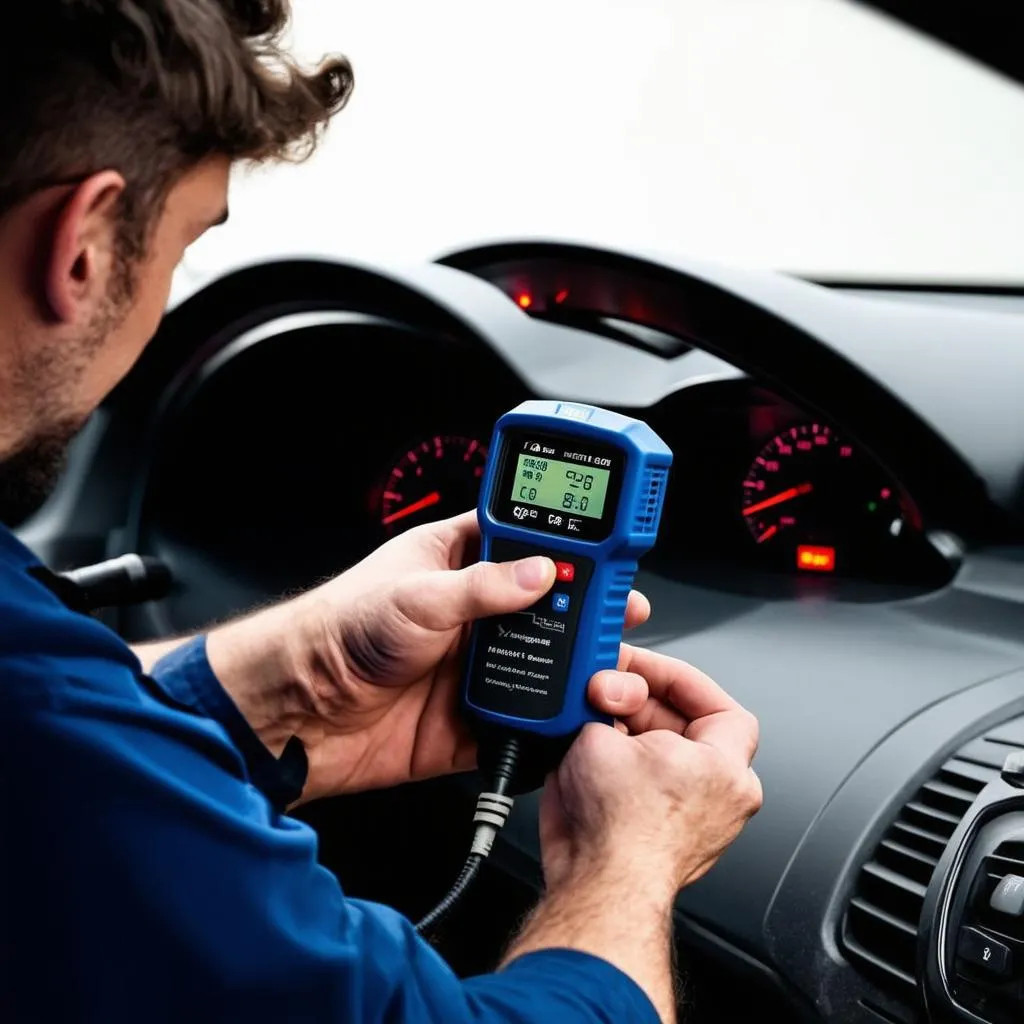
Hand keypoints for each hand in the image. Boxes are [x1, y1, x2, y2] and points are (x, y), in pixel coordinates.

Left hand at [209, 512, 650, 801]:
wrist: (299, 711)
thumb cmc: (338, 631)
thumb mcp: (416, 596)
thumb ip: (483, 587)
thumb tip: (540, 574)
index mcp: (456, 562)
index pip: (522, 539)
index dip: (564, 543)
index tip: (606, 549)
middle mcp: (470, 612)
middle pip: (545, 605)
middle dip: (584, 609)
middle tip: (620, 610)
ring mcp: (472, 665)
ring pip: (542, 663)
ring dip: (572, 667)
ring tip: (605, 666)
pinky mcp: (470, 717)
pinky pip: (521, 720)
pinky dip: (547, 722)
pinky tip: (569, 715)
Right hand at [538, 647, 761, 896]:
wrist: (599, 890)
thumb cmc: (621, 829)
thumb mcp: (602, 735)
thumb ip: (604, 705)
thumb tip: (597, 693)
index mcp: (724, 766)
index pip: (713, 701)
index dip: (669, 675)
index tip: (634, 667)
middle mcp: (717, 796)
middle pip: (678, 725)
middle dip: (634, 704)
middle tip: (599, 691)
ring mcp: (687, 820)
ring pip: (653, 756)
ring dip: (618, 736)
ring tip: (585, 726)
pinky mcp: (654, 837)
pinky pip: (635, 788)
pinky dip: (609, 770)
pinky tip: (578, 759)